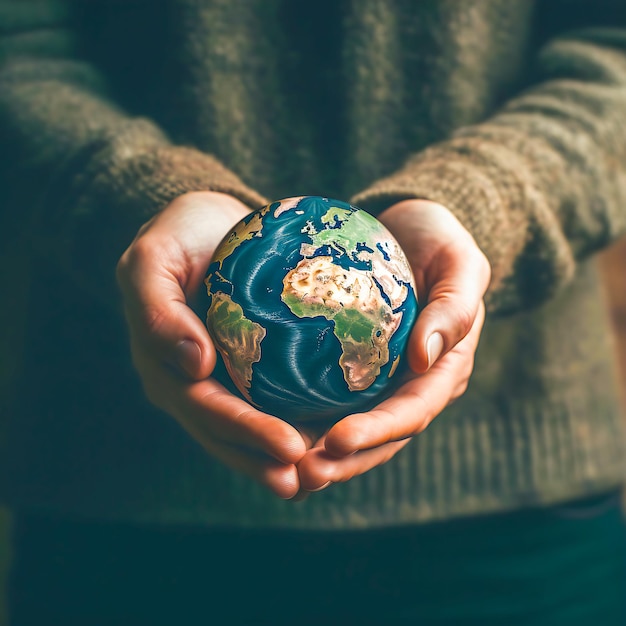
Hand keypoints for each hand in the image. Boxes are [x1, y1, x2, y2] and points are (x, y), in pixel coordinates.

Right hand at [116, 191, 308, 498]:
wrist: (207, 225)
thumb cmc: (178, 236)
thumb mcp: (152, 259)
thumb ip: (158, 310)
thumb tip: (194, 366)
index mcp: (167, 369)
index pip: (207, 410)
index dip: (246, 433)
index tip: (290, 447)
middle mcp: (195, 386)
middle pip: (232, 434)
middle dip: (270, 460)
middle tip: (313, 478)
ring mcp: (224, 382)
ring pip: (254, 429)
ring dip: (287, 457)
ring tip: (329, 474)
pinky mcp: (252, 369)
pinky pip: (278, 400)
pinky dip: (304, 421)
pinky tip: (339, 435)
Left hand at [297, 199, 490, 491]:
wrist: (414, 231)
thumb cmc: (441, 242)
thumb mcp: (459, 263)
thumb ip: (453, 308)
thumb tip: (424, 358)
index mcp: (443, 370)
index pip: (412, 412)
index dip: (377, 433)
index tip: (336, 441)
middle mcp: (412, 386)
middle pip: (380, 437)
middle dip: (344, 462)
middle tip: (302, 476)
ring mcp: (383, 382)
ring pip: (353, 429)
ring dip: (321, 455)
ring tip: (283, 472)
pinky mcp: (355, 369)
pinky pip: (329, 399)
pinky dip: (303, 420)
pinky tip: (269, 430)